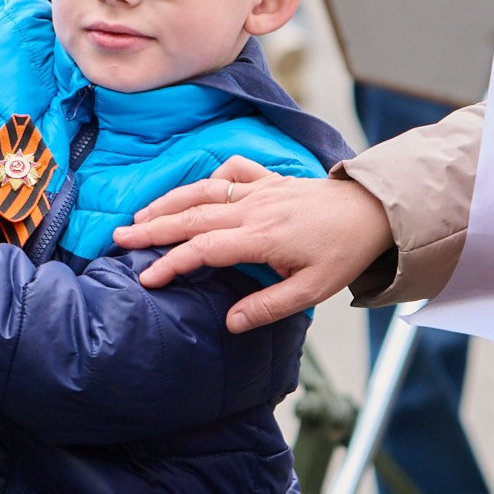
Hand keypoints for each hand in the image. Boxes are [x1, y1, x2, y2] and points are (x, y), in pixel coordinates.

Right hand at [115, 163, 394, 333]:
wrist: (374, 211)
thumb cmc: (344, 252)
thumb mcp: (312, 290)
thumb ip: (268, 306)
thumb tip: (229, 323)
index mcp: (262, 237)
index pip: (204, 248)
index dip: (171, 263)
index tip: (147, 277)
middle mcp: (254, 208)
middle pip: (192, 216)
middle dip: (152, 227)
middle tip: (119, 238)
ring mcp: (260, 189)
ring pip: (203, 190)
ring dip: (168, 201)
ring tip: (139, 215)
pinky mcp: (269, 179)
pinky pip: (231, 171)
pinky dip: (209, 176)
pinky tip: (195, 188)